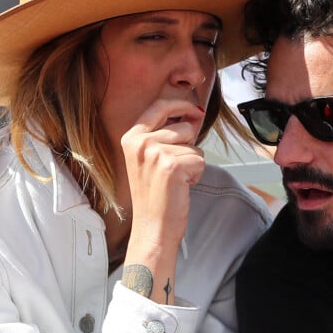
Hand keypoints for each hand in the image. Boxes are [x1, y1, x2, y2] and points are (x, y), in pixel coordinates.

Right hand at [120, 99, 205, 302]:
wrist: (152, 228)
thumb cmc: (155, 195)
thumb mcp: (150, 159)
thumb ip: (166, 135)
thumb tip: (194, 114)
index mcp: (132, 137)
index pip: (160, 106)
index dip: (181, 104)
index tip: (194, 109)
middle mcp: (141, 142)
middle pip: (184, 127)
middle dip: (188, 146)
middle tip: (174, 169)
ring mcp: (155, 153)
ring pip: (194, 145)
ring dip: (192, 162)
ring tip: (175, 179)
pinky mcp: (172, 166)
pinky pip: (200, 160)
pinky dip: (196, 174)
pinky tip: (181, 187)